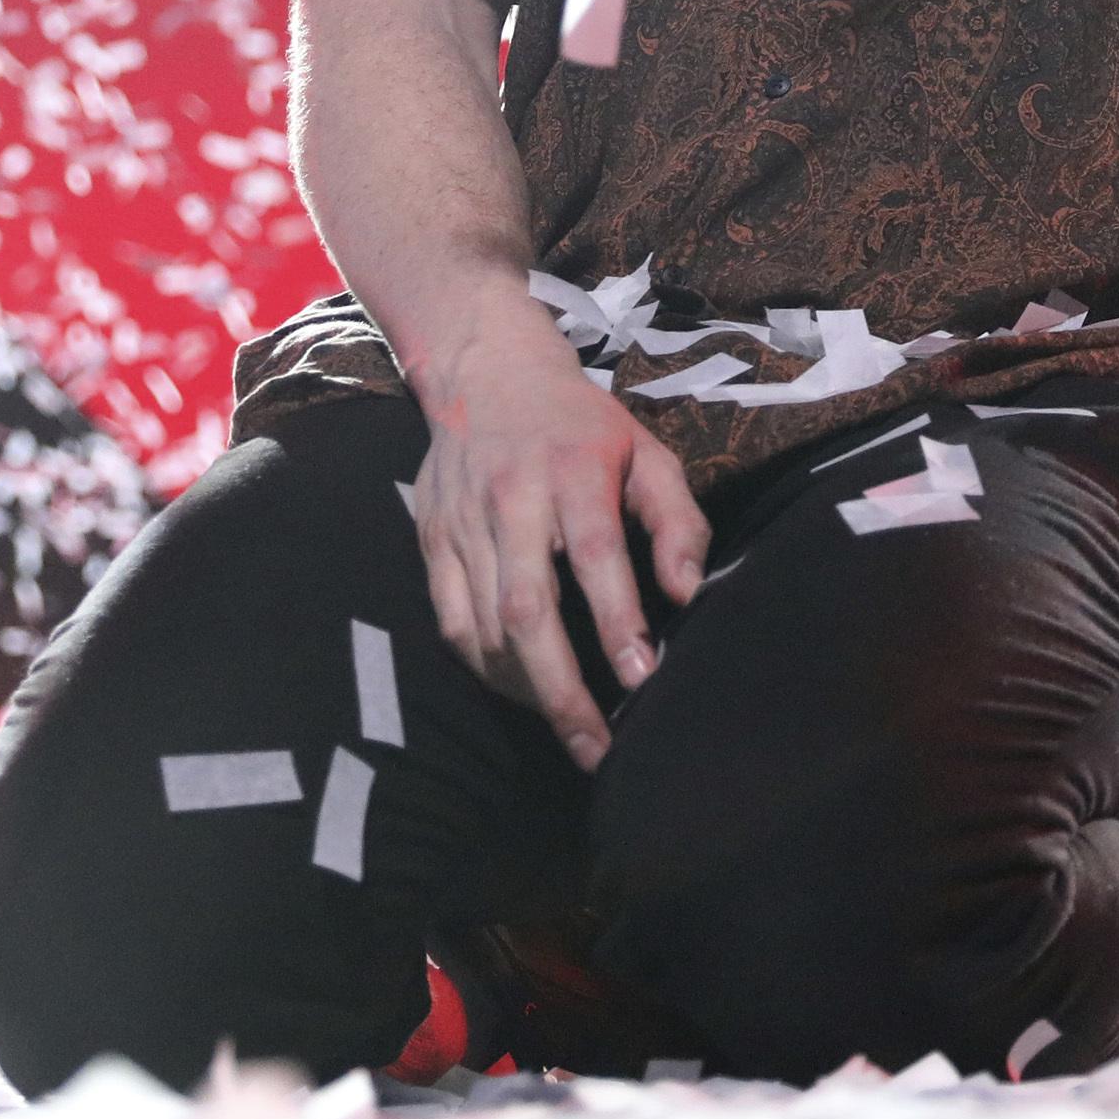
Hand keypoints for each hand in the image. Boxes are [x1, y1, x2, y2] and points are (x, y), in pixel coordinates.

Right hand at [404, 296, 708, 768]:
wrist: (485, 370)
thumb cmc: (583, 424)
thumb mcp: (647, 451)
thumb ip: (675, 521)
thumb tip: (688, 596)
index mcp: (574, 470)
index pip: (593, 554)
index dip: (617, 620)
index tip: (641, 678)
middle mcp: (511, 497)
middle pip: (526, 609)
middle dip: (561, 689)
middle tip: (598, 747)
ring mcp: (462, 521)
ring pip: (484, 627)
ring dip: (526, 690)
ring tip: (570, 730)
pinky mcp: (430, 539)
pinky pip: (451, 622)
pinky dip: (484, 666)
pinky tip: (520, 689)